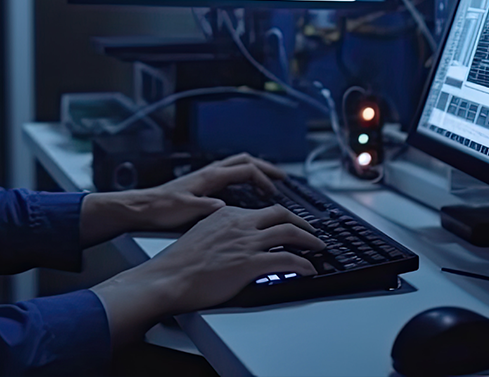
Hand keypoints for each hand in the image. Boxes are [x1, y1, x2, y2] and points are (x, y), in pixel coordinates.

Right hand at [92, 204, 323, 345]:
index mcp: (227, 214)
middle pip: (281, 214)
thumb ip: (221, 233)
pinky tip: (309, 269)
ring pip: (290, 233)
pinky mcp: (252, 263)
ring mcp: (247, 242)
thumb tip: (231, 242)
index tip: (286, 223)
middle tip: (311, 232)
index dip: (279, 217)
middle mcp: (240, 223)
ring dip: (309, 240)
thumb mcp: (201, 235)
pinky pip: (288, 260)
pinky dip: (304, 263)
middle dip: (301, 222)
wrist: (169, 278)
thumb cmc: (179, 264)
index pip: (261, 210)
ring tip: (318, 248)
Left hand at [136, 152, 287, 230]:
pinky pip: (230, 173)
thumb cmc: (161, 209)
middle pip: (245, 161)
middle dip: (265, 167)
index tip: (274, 193)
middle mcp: (209, 172)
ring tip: (269, 181)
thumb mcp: (185, 210)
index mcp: (209, 176)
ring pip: (237, 164)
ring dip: (256, 170)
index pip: (245, 170)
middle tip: (282, 177)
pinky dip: (244, 176)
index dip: (263, 179)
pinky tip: (246, 189)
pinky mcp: (201, 183)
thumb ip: (206, 207)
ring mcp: (205, 176)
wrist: (141, 208)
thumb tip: (225, 208)